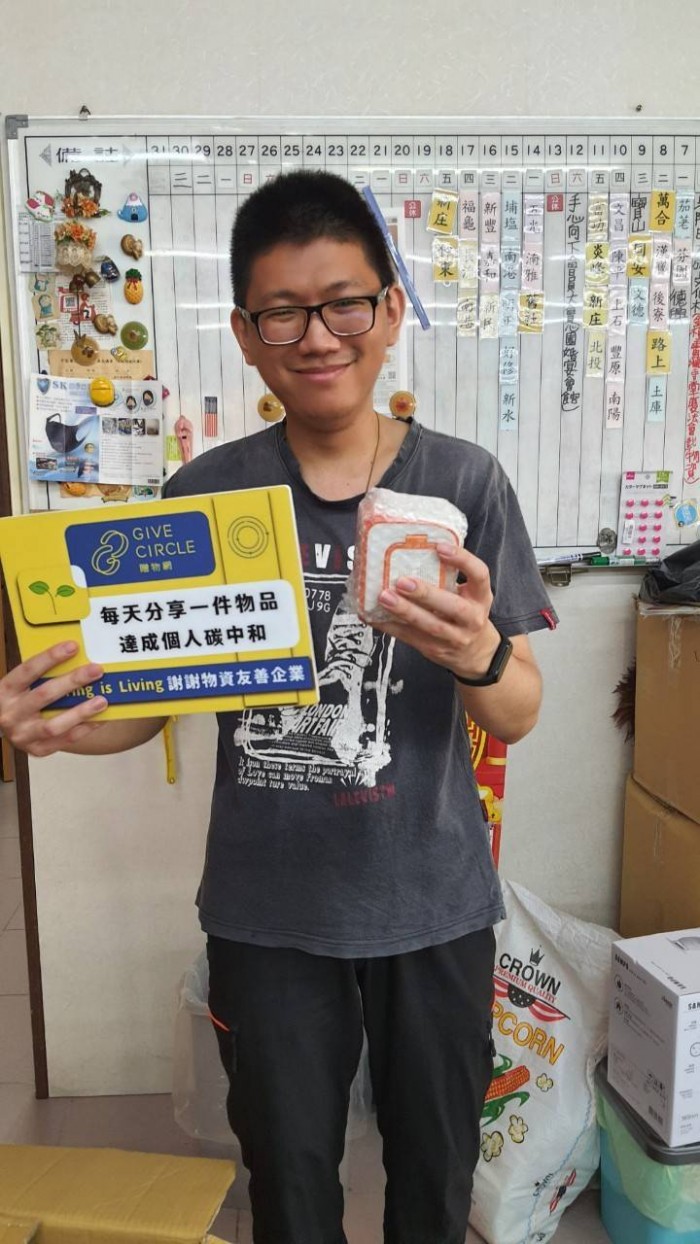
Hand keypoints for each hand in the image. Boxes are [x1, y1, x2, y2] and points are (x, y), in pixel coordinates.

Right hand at [0, 641, 108, 757]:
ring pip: (54, 724)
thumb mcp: (21, 685)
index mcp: (5, 690)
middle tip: (97, 670)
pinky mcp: (37, 749)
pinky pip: (65, 740)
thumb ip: (42, 674)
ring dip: (81, 712)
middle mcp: (10, 713)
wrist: (6, 728)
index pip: (28, 670)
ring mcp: (22, 734)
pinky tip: (100, 719)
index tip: (73, 646)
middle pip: (44, 694)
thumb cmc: (20, 699)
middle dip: (73, 681)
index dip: (50, 657)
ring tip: (102, 701)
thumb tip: (78, 656)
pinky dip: (84, 729)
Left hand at [369, 544, 500, 678]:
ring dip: (406, 611)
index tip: (439, 547)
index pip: (480, 575)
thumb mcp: (470, 594)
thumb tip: (411, 551)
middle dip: (426, 594)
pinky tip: (375, 617)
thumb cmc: (466, 612)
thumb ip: (449, 577)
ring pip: (431, 626)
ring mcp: (456, 638)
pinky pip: (411, 639)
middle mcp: (473, 618)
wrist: (475, 652)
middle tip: (402, 581)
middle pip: (454, 607)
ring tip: (385, 598)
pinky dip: (391, 627)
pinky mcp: (436, 650)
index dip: (462, 560)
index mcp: (481, 596)